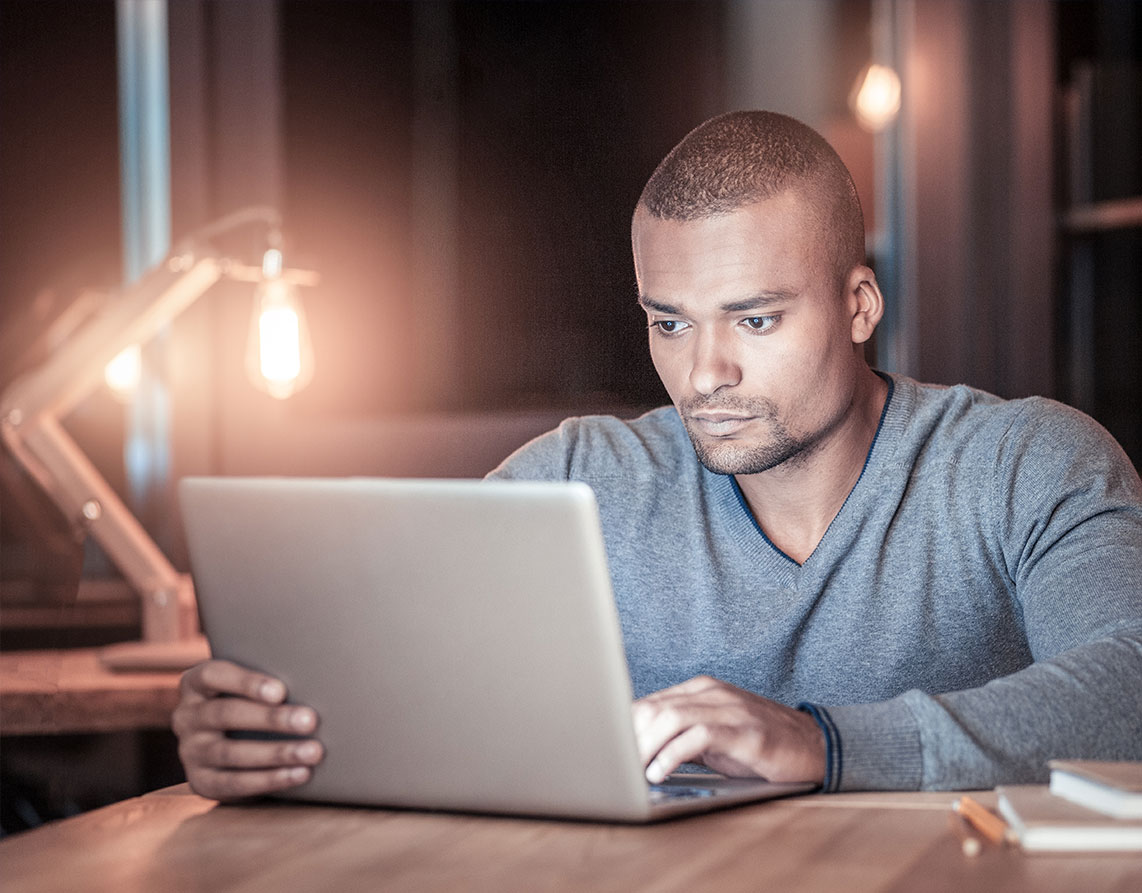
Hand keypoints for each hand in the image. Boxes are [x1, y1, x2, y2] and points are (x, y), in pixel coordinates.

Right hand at [172, 659, 323, 800]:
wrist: (235, 747)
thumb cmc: (253, 702)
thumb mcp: (252, 688)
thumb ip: (268, 683)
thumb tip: (314, 680)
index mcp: (195, 683)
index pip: (213, 675)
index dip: (246, 682)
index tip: (281, 691)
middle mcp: (186, 716)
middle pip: (226, 714)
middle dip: (271, 719)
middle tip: (309, 720)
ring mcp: (190, 751)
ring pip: (232, 752)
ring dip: (276, 752)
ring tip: (313, 751)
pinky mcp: (201, 781)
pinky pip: (235, 783)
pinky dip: (270, 779)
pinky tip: (299, 774)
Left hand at [631, 675, 824, 784]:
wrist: (814, 745)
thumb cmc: (759, 743)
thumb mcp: (713, 735)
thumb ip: (679, 735)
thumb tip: (637, 750)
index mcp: (700, 689)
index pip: (648, 702)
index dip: (623, 728)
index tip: (607, 751)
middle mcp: (711, 693)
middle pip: (653, 708)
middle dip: (628, 739)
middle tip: (615, 766)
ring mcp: (728, 709)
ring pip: (669, 718)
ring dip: (645, 748)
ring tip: (633, 771)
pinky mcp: (743, 732)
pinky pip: (697, 736)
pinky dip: (672, 755)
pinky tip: (660, 773)